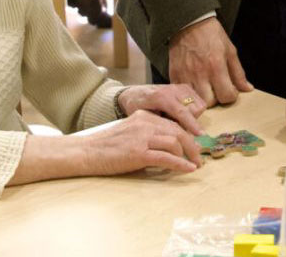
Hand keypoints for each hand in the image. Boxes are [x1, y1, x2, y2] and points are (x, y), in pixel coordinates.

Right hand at [81, 110, 202, 174]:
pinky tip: (188, 169)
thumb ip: (146, 133)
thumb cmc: (106, 146)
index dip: (187, 136)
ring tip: (194, 165)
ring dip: (188, 155)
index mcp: (143, 116)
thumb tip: (168, 146)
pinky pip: (167, 158)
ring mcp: (142, 137)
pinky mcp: (139, 153)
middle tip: (199, 157)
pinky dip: (181, 164)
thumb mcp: (129, 131)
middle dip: (192, 145)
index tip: (194, 146)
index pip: (172, 123)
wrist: (86, 151)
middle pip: (178, 131)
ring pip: (175, 142)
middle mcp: (145, 123)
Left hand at [116, 84, 205, 134]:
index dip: (192, 124)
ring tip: (179, 120)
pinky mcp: (185, 87)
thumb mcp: (143, 118)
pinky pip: (199, 101)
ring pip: (199, 105)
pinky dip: (195, 109)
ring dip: (193, 116)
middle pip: (194, 109)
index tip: (200, 135)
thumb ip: (160, 125)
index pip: (181, 111)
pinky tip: (183, 114)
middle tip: (178, 127)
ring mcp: (180, 87)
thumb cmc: (136, 108)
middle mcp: (173, 89)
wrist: (133, 93)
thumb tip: (176, 137)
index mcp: (161, 97)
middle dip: (191, 122)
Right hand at [167, 18, 252, 106]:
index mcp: (216, 66)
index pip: (226, 95)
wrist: (188, 23)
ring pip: (194, 101)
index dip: (231, 95)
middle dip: (216, 100)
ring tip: (205, 90)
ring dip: (201, 98)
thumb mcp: (230, 50)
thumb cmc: (211, 35)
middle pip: (209, 103)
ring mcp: (185, 75)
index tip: (230, 89)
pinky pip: (181, 93)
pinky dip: (188, 93)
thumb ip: (238, 72)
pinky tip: (193, 86)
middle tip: (217, 91)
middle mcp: (200, 73)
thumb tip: (247, 88)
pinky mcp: (174, 75)